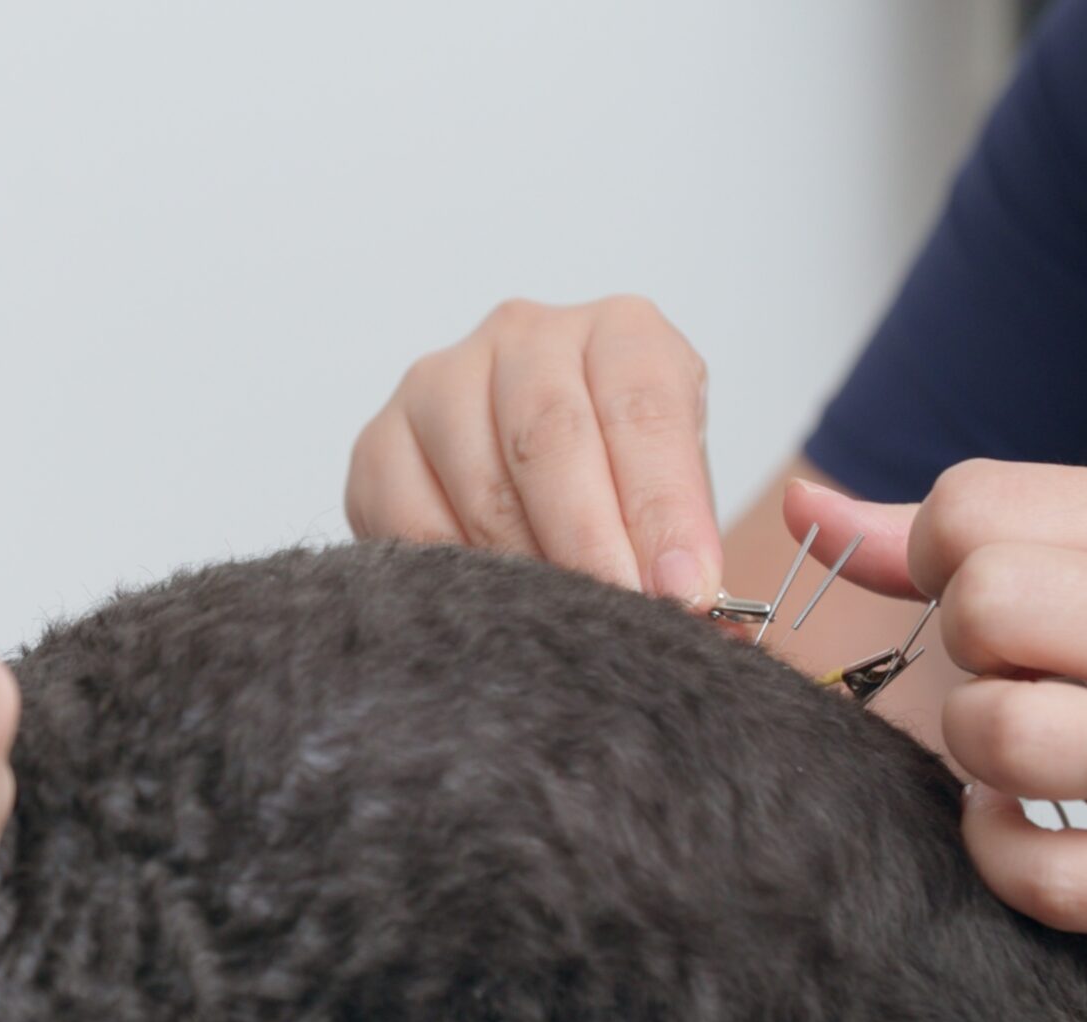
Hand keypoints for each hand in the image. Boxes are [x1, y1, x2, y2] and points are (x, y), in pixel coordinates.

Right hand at [347, 296, 723, 604]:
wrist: (541, 482)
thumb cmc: (621, 484)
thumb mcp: (673, 495)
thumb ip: (684, 543)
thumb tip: (707, 618)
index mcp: (619, 331)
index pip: (642, 408)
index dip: (663, 506)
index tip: (683, 587)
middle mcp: (525, 336)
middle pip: (550, 437)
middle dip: (591, 542)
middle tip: (622, 616)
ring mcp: (440, 381)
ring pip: (480, 485)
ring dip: (527, 569)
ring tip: (564, 626)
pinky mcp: (379, 442)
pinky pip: (413, 523)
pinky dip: (458, 578)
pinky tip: (498, 608)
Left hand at [785, 464, 1086, 995]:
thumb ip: (970, 541)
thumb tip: (810, 508)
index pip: (979, 505)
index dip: (940, 565)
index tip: (989, 612)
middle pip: (985, 605)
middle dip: (962, 658)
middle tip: (1017, 688)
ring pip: (1002, 733)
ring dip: (978, 760)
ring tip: (1026, 764)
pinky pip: (1041, 872)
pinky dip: (1004, 858)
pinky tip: (1033, 832)